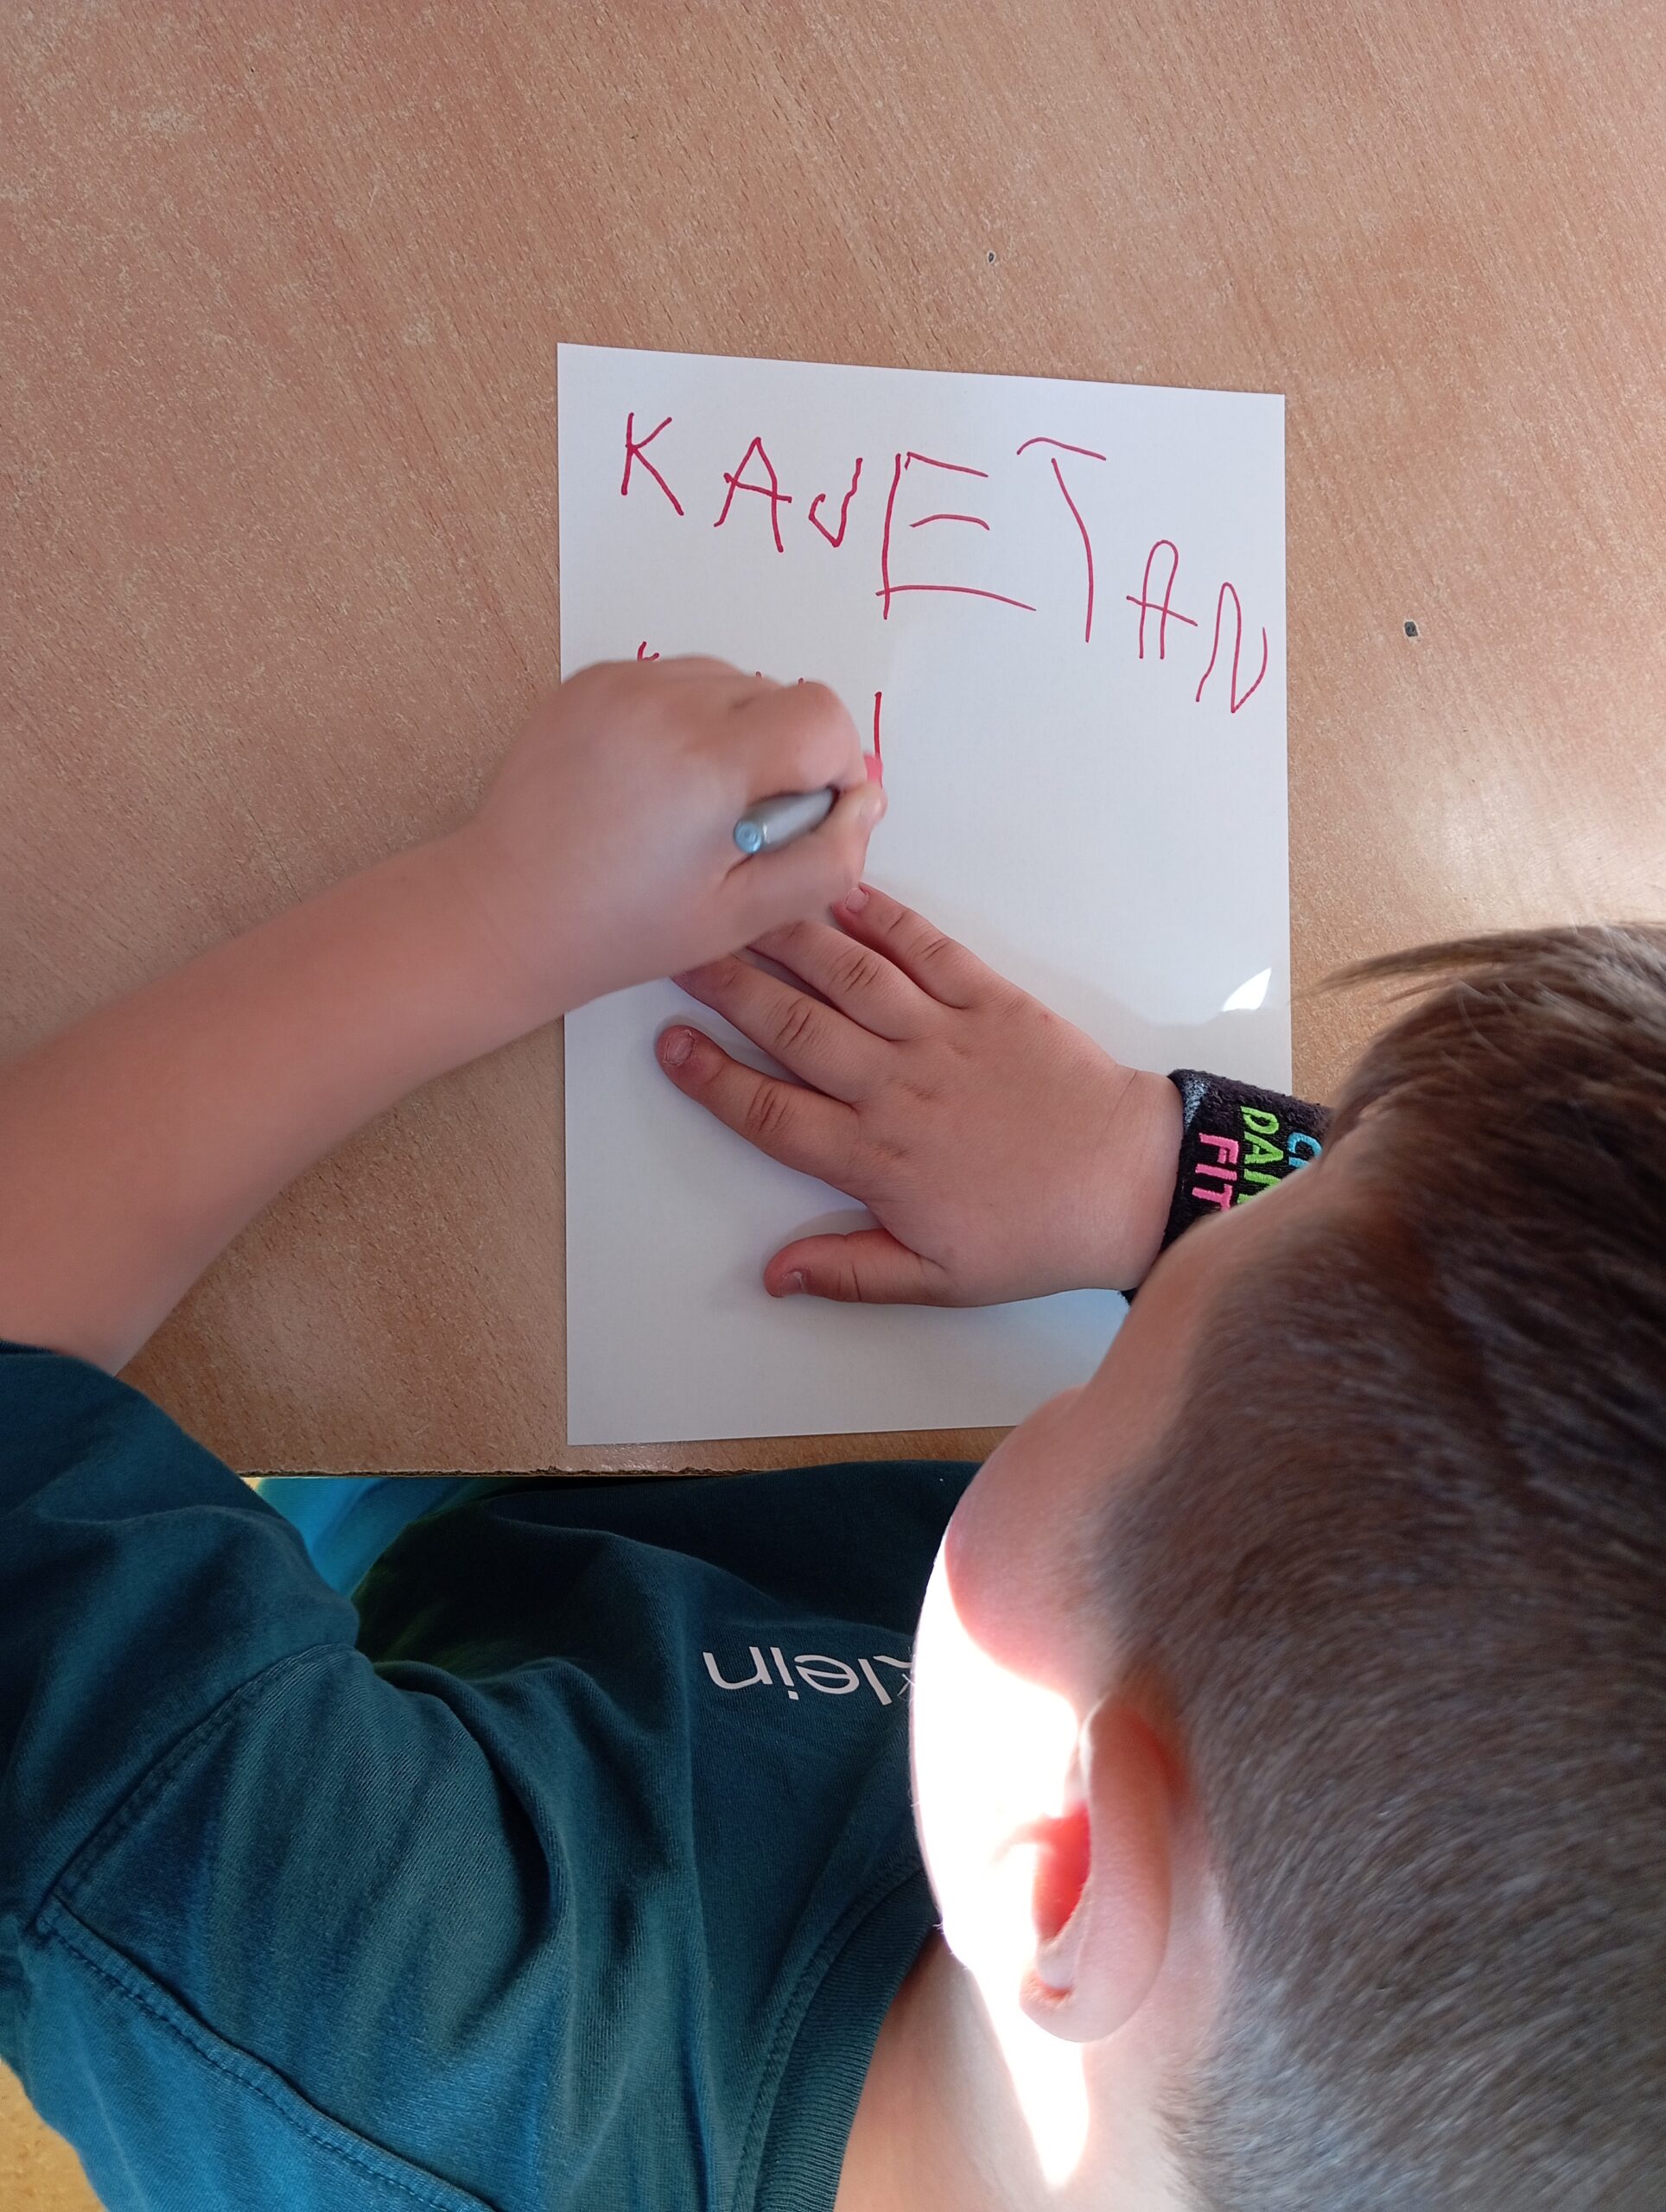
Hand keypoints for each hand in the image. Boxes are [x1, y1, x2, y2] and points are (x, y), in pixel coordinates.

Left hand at [450, 658, 883, 1019]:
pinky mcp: (592, 679)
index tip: (807, 815)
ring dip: (740, 732)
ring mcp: (623, 683)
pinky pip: (679, 678)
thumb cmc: (618, 927)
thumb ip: (826, 862)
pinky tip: (660, 781)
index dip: (836, 766)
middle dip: (786, 753)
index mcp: (709, 763)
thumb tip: (865, 803)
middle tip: (741, 824)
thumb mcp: (742, 916)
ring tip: (698, 803)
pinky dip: (690, 720)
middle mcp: (665, 703)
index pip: (824, 716)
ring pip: (733, 681)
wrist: (506, 910)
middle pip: (782, 693)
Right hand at [656, 884, 1181, 1303]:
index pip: (769, 1112)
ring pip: (847, 976)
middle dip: (728, 986)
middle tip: (679, 947)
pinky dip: (882, 917)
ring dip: (787, 938)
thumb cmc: (1036, 1236)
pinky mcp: (990, 1000)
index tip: (668, 1044)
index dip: (711, 1077)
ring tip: (740, 905)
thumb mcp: (938, 1280)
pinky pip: (925, 948)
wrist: (1131, 1185)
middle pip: (793, 1027)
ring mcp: (943, 1036)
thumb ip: (850, 1271)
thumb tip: (773, 1275)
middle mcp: (897, 1087)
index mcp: (876, 1158)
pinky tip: (841, 891)